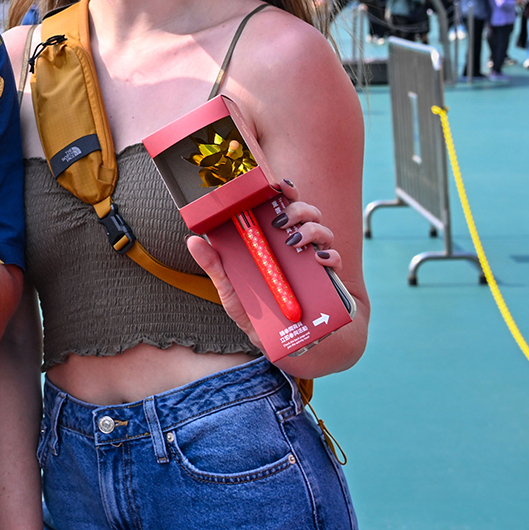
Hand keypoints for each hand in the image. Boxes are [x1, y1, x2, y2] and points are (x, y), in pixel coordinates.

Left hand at [185, 179, 342, 348]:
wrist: (283, 344)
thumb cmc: (256, 313)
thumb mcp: (231, 290)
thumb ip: (215, 267)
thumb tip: (193, 240)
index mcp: (272, 241)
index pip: (281, 207)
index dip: (282, 190)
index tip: (276, 185)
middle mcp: (294, 245)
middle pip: (305, 213)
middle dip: (296, 209)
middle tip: (280, 221)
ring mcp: (312, 260)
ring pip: (322, 231)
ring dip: (311, 230)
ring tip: (293, 242)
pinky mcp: (327, 279)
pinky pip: (335, 260)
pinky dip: (330, 256)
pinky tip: (319, 260)